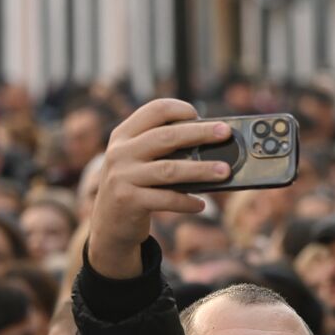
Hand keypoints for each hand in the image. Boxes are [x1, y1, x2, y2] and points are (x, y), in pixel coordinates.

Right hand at [88, 99, 231, 278]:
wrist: (108, 225)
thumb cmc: (134, 187)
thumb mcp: (136, 161)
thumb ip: (161, 149)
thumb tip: (208, 143)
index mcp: (123, 135)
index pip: (154, 111)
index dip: (179, 108)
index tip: (200, 114)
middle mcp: (120, 152)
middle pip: (166, 137)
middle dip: (200, 133)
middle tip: (225, 133)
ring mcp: (122, 177)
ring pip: (170, 169)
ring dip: (201, 170)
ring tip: (225, 171)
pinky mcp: (128, 201)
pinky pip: (166, 199)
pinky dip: (187, 202)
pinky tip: (201, 204)